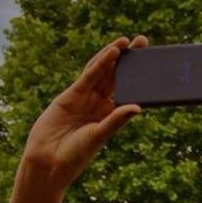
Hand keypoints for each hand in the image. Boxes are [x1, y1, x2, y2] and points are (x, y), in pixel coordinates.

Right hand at [21, 36, 145, 189]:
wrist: (49, 161)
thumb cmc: (75, 155)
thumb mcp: (100, 136)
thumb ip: (116, 120)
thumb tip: (138, 107)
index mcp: (108, 116)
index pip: (126, 91)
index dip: (137, 77)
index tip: (152, 64)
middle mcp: (98, 104)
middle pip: (115, 77)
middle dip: (128, 60)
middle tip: (143, 41)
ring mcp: (84, 98)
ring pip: (101, 72)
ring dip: (113, 56)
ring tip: (127, 41)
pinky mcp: (70, 95)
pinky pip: (88, 76)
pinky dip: (99, 64)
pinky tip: (111, 53)